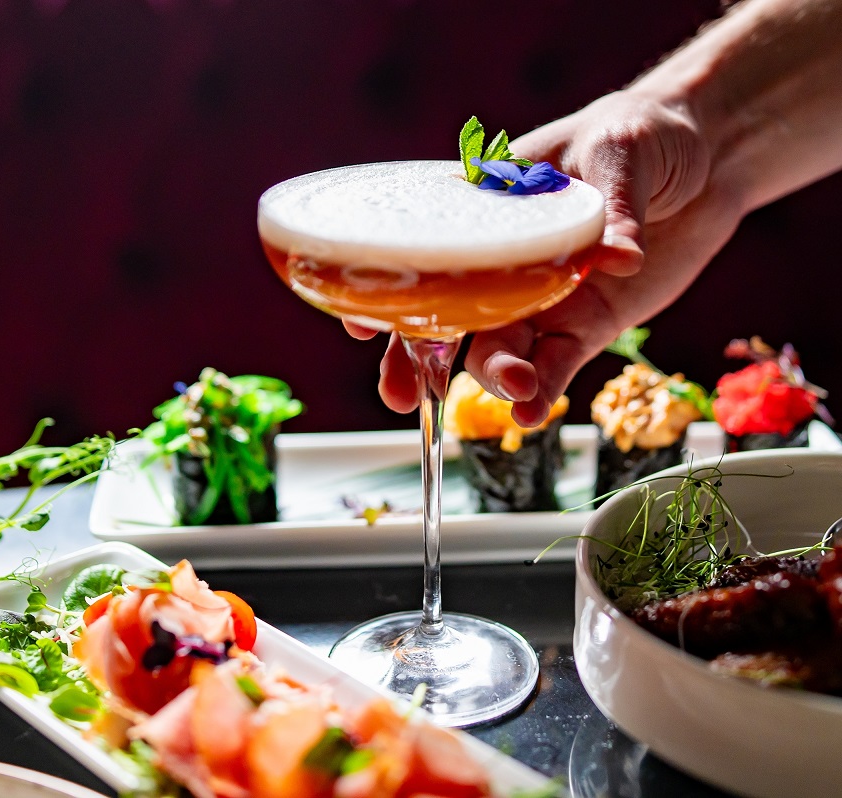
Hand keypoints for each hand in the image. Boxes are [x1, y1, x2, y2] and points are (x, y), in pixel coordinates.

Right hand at [359, 90, 745, 423]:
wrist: (705, 157)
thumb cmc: (642, 133)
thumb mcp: (620, 151)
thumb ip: (614, 209)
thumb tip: (620, 254)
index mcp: (488, 209)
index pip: (426, 252)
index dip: (390, 290)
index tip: (363, 324)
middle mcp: (502, 262)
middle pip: (447, 316)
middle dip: (420, 359)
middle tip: (407, 395)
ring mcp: (540, 299)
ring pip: (496, 349)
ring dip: (494, 377)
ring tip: (516, 394)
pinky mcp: (584, 326)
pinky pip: (554, 365)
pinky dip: (543, 390)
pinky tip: (532, 414)